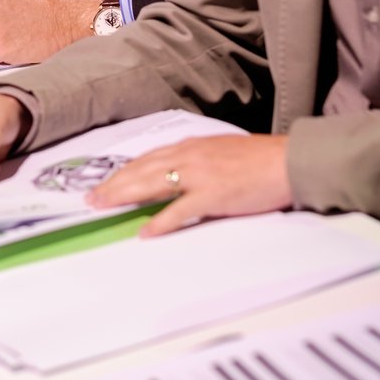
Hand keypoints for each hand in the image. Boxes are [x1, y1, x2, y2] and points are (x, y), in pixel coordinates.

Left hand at [86, 134, 292, 236]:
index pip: (147, 159)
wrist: (288, 161)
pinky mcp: (214, 195)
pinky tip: (146, 232)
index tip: (104, 182)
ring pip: (152, 184)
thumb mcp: (220, 154)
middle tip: (91, 198)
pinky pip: (180, 210)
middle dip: (113, 184)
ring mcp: (200, 175)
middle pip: (142, 170)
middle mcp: (190, 157)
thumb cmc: (260, 160)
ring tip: (103, 207)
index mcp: (191, 147)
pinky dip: (160, 222)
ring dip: (124, 196)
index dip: (123, 171)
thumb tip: (176, 178)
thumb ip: (196, 163)